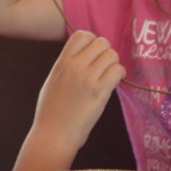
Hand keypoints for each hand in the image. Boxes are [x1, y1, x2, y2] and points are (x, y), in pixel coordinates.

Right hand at [32, 30, 125, 152]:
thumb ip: (67, 65)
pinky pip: (118, 70)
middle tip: (104, 68)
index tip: (94, 55)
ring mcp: (87, 78)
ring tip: (109, 77)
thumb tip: (83, 56)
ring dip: (114, 65)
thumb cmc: (51, 112)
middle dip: (106, 54)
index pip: (82, 35)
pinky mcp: (99, 91)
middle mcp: (75, 66)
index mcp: (62, 62)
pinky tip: (113, 84)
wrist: (53, 135)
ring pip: (112, 55)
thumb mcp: (53, 80)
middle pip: (102, 43)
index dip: (92, 42)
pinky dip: (120, 75)